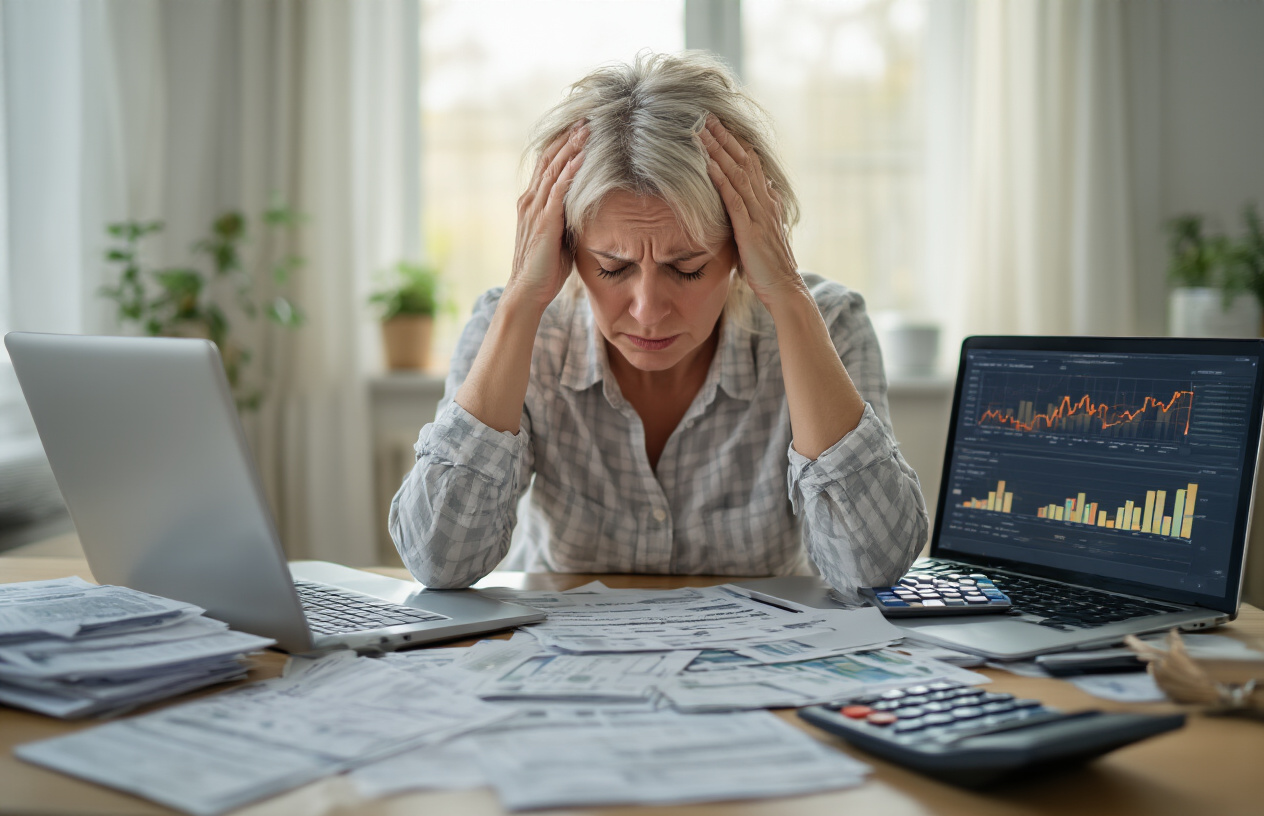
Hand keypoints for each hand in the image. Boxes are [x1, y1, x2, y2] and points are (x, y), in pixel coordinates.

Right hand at [508, 123, 587, 312]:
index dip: (562, 143)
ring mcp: (535, 209)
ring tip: (587, 128)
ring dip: (571, 147)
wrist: (528, 291)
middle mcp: (530, 200)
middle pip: (549, 159)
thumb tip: (587, 206)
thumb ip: (568, 217)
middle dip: (568, 136)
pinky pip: (558, 191)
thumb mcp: (560, 235)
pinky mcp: (544, 221)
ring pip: (553, 169)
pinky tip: (583, 157)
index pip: (547, 164)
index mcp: (533, 202)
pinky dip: (570, 172)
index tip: (580, 126)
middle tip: (586, 116)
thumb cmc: (546, 268)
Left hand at [698, 116, 802, 306]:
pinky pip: (733, 199)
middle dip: (724, 137)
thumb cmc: (770, 265)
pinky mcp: (750, 229)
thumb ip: (761, 209)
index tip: (718, 125)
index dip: (734, 143)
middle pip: (743, 161)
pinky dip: (720, 179)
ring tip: (701, 131)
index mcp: (767, 200)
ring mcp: (758, 214)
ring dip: (718, 151)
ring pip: (736, 174)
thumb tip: (762, 189)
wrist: (784, 287)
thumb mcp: (764, 231)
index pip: (750, 163)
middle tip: (706, 115)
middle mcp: (765, 201)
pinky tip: (707, 164)